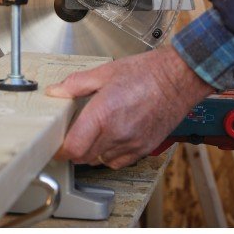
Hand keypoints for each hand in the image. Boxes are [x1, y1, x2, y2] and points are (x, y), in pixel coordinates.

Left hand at [46, 47, 214, 168]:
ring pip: (99, 161)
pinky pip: (118, 162)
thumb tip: (55, 92)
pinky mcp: (143, 149)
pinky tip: (111, 138)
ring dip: (91, 151)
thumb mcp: (105, 72)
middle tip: (72, 132)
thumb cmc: (146, 73)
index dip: (59, 149)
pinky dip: (109, 155)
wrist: (178, 79)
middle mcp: (116, 134)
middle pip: (83, 157)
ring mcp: (131, 144)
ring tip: (94, 132)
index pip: (73, 148)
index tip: (56, 144)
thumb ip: (75, 84)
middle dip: (74, 148)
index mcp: (103, 114)